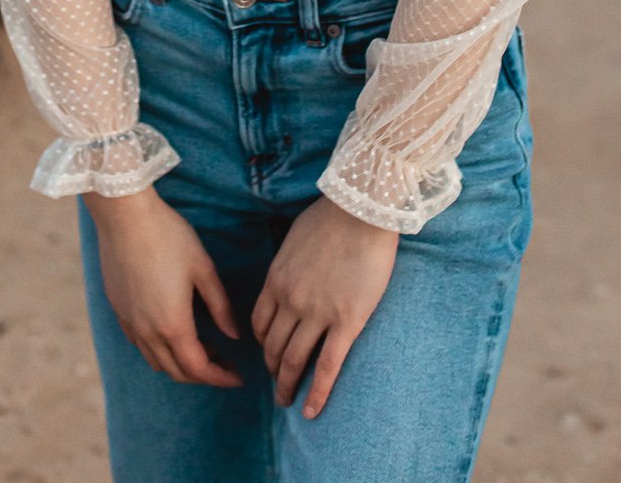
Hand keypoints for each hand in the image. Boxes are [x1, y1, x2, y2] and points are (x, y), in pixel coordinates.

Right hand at [84, 187, 242, 387]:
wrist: (124, 215)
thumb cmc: (168, 236)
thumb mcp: (202, 268)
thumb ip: (220, 305)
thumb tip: (234, 334)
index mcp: (173, 325)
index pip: (200, 369)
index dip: (222, 377)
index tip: (239, 377)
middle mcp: (148, 332)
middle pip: (177, 372)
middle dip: (204, 375)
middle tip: (225, 363)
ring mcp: (130, 323)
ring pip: (156, 362)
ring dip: (180, 365)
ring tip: (202, 347)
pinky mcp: (118, 311)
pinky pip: (140, 345)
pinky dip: (159, 351)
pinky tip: (171, 331)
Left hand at [250, 197, 397, 418]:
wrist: (360, 210)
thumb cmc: (331, 216)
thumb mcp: (295, 238)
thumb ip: (289, 263)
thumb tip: (291, 273)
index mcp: (276, 280)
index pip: (260, 324)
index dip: (263, 344)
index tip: (269, 355)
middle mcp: (290, 301)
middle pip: (274, 347)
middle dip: (273, 371)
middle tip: (278, 386)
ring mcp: (316, 314)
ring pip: (294, 361)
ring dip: (287, 386)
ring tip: (288, 402)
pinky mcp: (345, 323)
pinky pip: (326, 367)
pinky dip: (317, 393)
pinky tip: (311, 411)